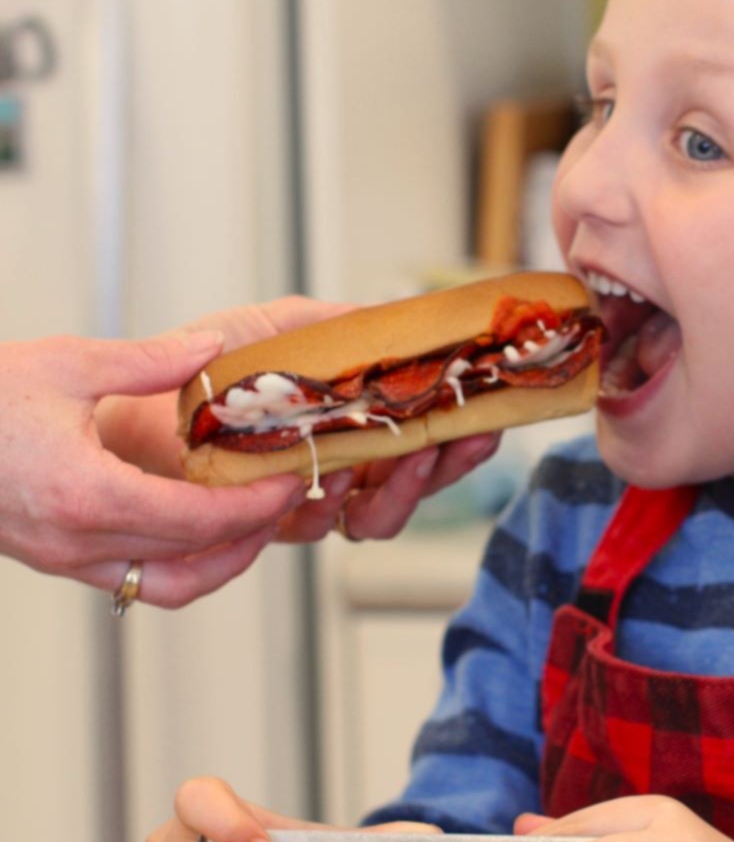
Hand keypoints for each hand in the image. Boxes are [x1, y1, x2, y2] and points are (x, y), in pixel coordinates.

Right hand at [1, 330, 305, 604]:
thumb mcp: (64, 365)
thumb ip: (149, 362)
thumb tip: (213, 350)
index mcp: (85, 494)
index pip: (197, 520)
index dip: (255, 506)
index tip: (289, 480)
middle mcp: (76, 541)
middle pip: (193, 562)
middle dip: (252, 534)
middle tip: (285, 496)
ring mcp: (63, 559)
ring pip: (166, 588)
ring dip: (219, 563)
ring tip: (254, 520)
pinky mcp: (54, 559)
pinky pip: (132, 581)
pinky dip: (178, 564)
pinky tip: (200, 526)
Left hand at [100, 293, 500, 550]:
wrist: (140, 403)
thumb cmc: (208, 368)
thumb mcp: (281, 329)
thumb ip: (339, 327)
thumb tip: (397, 313)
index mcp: (353, 425)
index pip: (424, 438)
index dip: (460, 435)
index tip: (486, 419)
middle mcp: (339, 470)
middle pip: (415, 486)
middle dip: (447, 467)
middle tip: (463, 440)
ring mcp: (306, 501)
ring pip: (376, 518)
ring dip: (400, 490)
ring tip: (407, 457)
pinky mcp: (268, 524)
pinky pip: (313, 528)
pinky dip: (328, 504)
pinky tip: (331, 480)